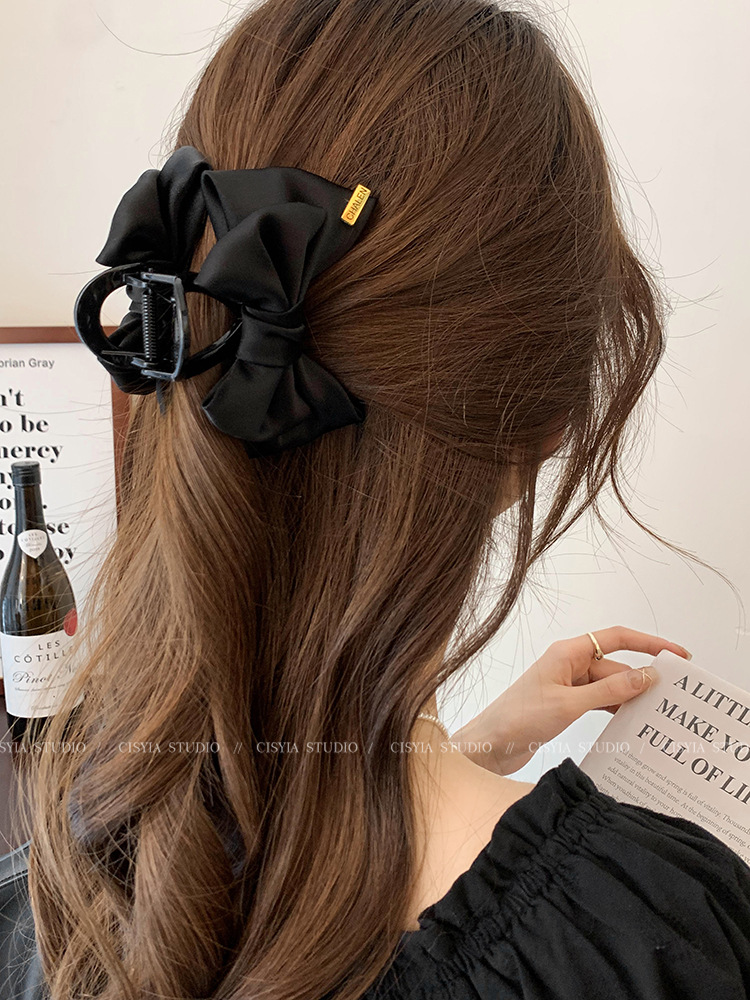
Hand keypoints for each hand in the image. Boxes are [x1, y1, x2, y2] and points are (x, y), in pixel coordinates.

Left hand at [450, 626, 691, 774]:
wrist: (489, 747)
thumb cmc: (519, 718)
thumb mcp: (570, 704)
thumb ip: (610, 689)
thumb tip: (647, 675)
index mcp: (567, 653)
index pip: (617, 638)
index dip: (649, 643)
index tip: (677, 655)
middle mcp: (568, 664)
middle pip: (616, 665)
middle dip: (642, 679)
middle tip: (674, 697)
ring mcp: (567, 685)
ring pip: (609, 685)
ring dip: (630, 697)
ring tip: (659, 713)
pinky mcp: (565, 705)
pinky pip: (598, 701)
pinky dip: (615, 709)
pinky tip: (632, 722)